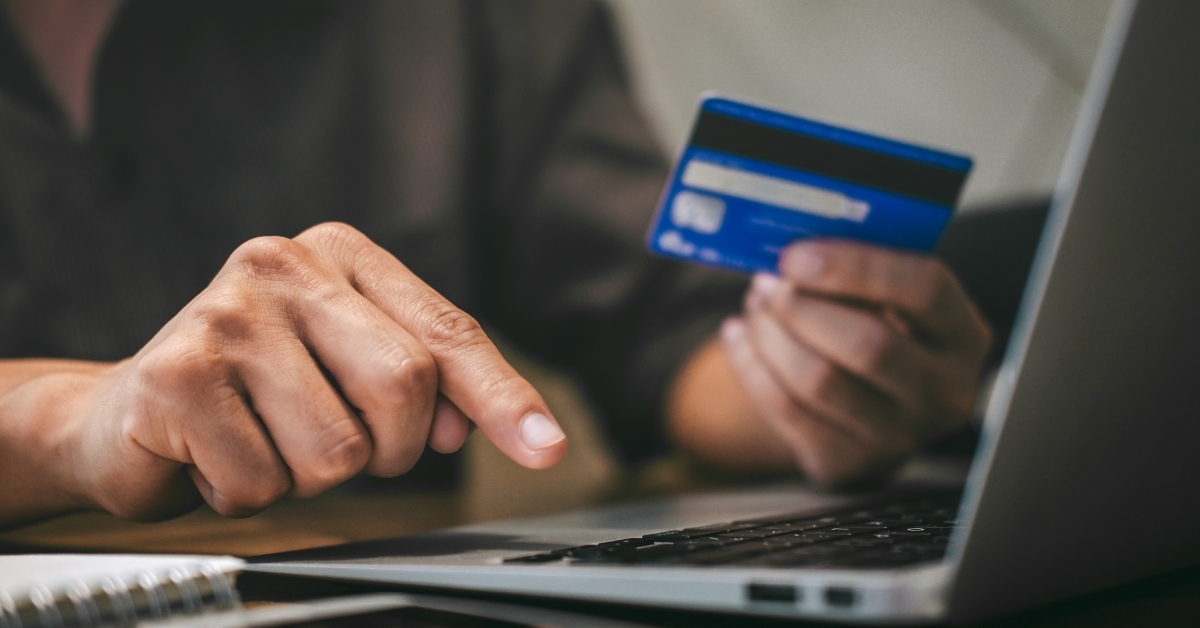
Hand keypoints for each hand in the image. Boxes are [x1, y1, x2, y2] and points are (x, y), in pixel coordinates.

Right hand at [59, 223, 566, 519]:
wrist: (127, 413)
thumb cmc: (257, 392)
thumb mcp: (348, 369)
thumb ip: (422, 386)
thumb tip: (467, 425)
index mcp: (341, 254)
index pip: (446, 331)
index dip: (501, 395)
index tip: (546, 448)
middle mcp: (283, 263)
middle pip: (404, 386)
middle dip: (386, 447)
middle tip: (336, 439)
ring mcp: (227, 312)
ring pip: (338, 450)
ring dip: (309, 476)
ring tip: (264, 438)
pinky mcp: (178, 373)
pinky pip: (265, 482)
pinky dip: (249, 493)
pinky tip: (216, 453)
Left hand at [719, 240, 990, 486]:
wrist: (866, 406)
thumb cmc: (874, 329)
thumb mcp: (887, 299)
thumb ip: (856, 273)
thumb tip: (793, 252)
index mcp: (964, 337)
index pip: (925, 291)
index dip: (856, 267)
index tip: (797, 255)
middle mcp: (944, 394)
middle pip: (869, 345)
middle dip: (802, 307)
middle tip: (768, 283)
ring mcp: (898, 438)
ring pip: (819, 381)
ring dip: (771, 335)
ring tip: (755, 307)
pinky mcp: (845, 463)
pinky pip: (785, 409)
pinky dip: (750, 364)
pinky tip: (739, 336)